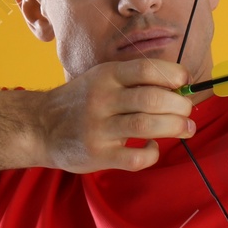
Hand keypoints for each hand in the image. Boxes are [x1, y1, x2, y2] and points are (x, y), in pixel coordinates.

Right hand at [34, 59, 194, 172]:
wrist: (40, 127)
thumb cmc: (81, 101)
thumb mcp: (102, 79)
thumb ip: (134, 81)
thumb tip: (179, 88)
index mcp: (107, 76)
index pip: (146, 69)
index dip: (173, 74)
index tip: (184, 82)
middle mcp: (102, 99)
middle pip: (152, 99)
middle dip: (180, 106)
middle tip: (187, 112)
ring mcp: (99, 128)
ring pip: (146, 125)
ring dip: (175, 127)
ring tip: (186, 128)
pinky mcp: (98, 155)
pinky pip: (135, 157)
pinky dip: (152, 153)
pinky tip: (152, 147)